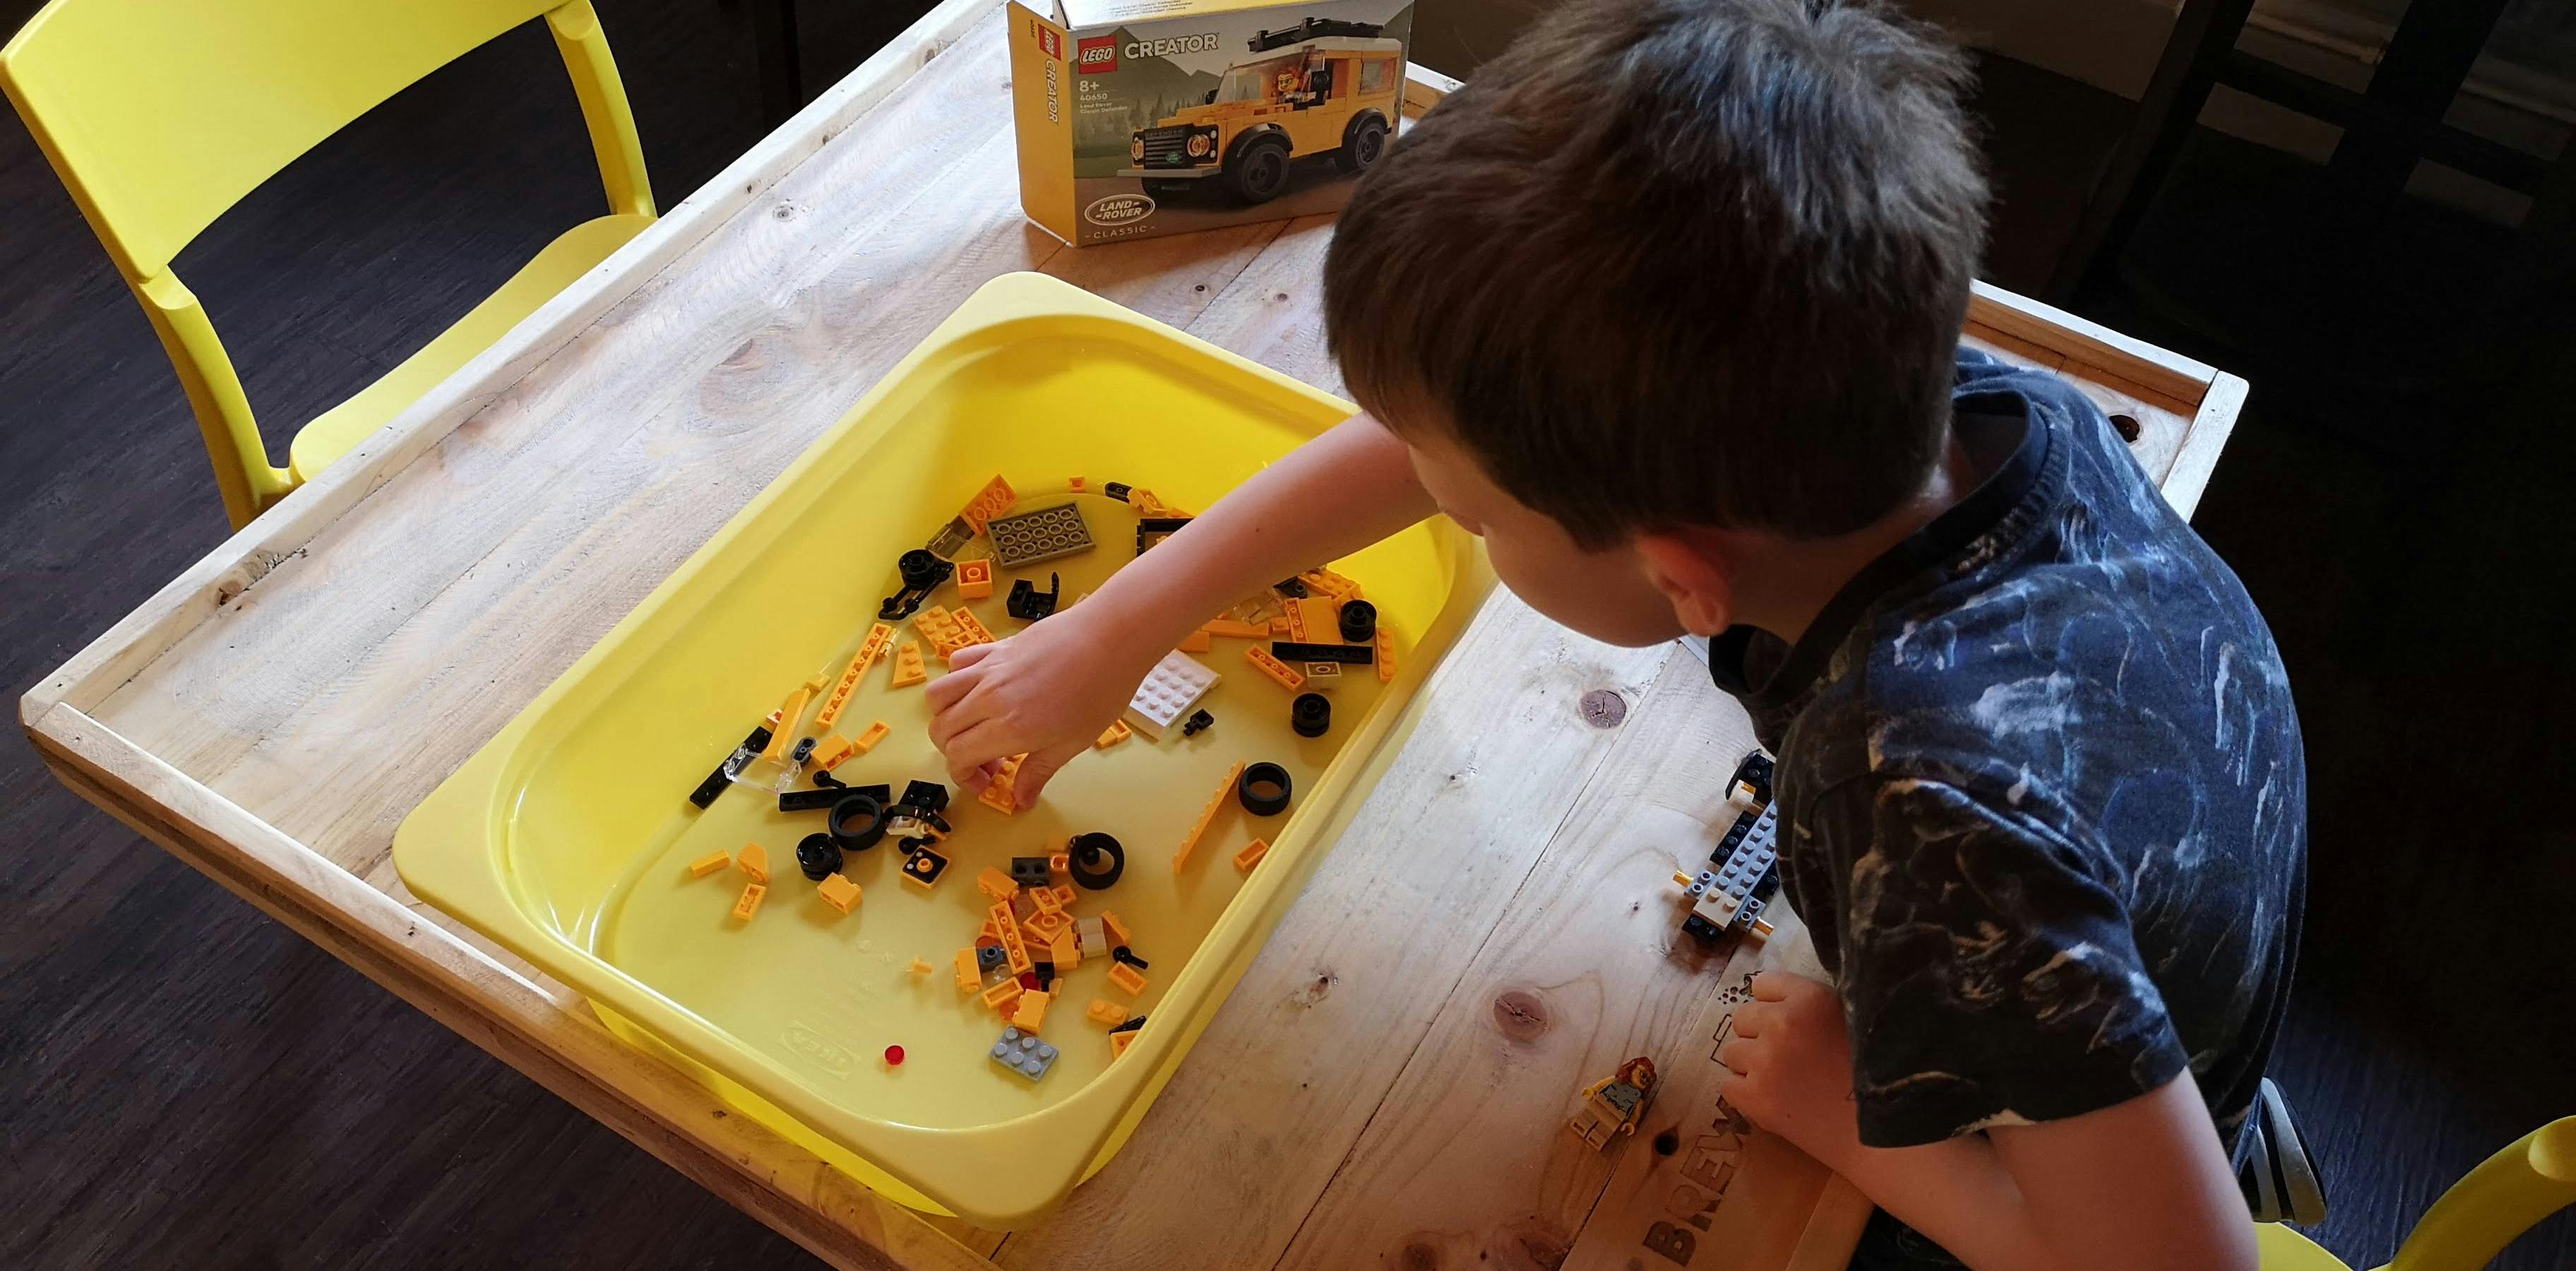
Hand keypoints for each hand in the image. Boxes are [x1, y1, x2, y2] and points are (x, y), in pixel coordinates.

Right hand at [926, 601, 1163, 808]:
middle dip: (954, 753)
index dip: (965, 777)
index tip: (986, 783)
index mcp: (1008, 727)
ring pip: (938, 696)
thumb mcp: (1073, 742)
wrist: (1111, 638)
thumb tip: (1021, 798)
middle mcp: (989, 698)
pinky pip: (957, 663)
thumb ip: (1038, 771)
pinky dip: (957, 680)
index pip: (958, 757)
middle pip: (941, 730)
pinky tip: (981, 690)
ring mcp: (989, 670)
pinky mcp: (995, 648)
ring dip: (946, 717)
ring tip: (974, 725)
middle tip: (986, 759)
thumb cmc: (1100, 689)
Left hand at [1715, 971, 1862, 1167]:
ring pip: (1732, 1053)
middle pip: (1742, 1018)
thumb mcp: (1850, 1020)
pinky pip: (1728, 1086)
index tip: (1790, 1024)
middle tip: (1789, 1058)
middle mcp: (1782, 1023)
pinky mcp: (1755, 1098)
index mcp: (1810, 998)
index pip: (1763, 984)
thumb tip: (1774, 999)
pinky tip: (1776, 1101)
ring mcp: (1765, 1061)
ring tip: (1785, 1082)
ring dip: (1751, 1066)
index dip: (1775, 1005)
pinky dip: (1746, 1095)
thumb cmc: (1872, 1077)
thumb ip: (1812, 1005)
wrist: (1883, 1134)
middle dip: (1759, 1035)